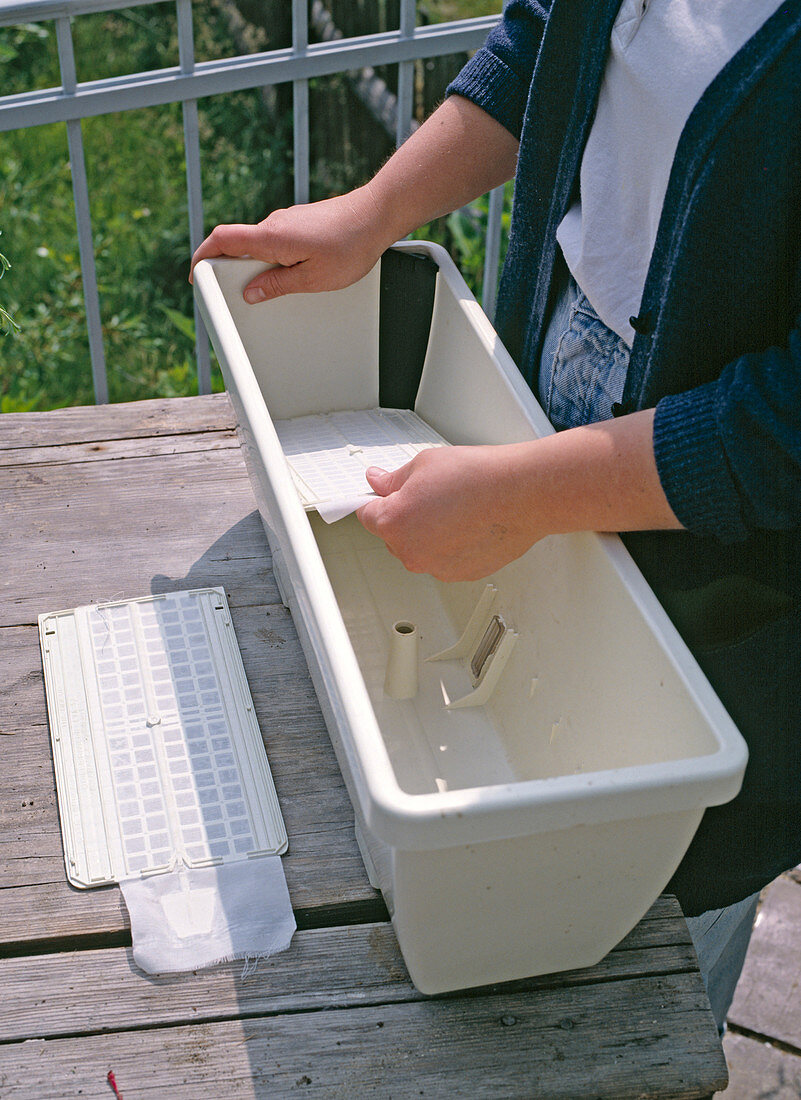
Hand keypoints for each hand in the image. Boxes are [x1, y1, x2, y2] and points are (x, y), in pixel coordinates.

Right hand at [189, 186, 394, 300]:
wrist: (376, 214)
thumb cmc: (351, 245)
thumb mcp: (313, 279)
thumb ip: (278, 286)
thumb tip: (251, 293)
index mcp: (271, 237)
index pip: (222, 240)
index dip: (201, 256)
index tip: (195, 274)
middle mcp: (274, 223)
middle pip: (238, 245)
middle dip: (231, 270)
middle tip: (239, 294)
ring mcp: (287, 220)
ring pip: (259, 245)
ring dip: (257, 266)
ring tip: (275, 288)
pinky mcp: (299, 221)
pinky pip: (276, 241)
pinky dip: (274, 258)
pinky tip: (294, 272)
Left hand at [355, 414, 682, 581]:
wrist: (520, 494)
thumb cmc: (478, 477)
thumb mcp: (424, 464)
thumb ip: (392, 479)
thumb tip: (377, 481)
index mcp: (392, 523)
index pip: (365, 514)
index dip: (376, 500)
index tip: (381, 496)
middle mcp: (410, 552)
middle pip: (392, 535)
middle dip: (405, 516)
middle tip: (431, 494)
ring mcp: (435, 567)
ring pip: (420, 549)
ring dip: (428, 533)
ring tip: (455, 508)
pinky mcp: (459, 574)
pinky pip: (444, 559)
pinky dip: (451, 546)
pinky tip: (469, 524)